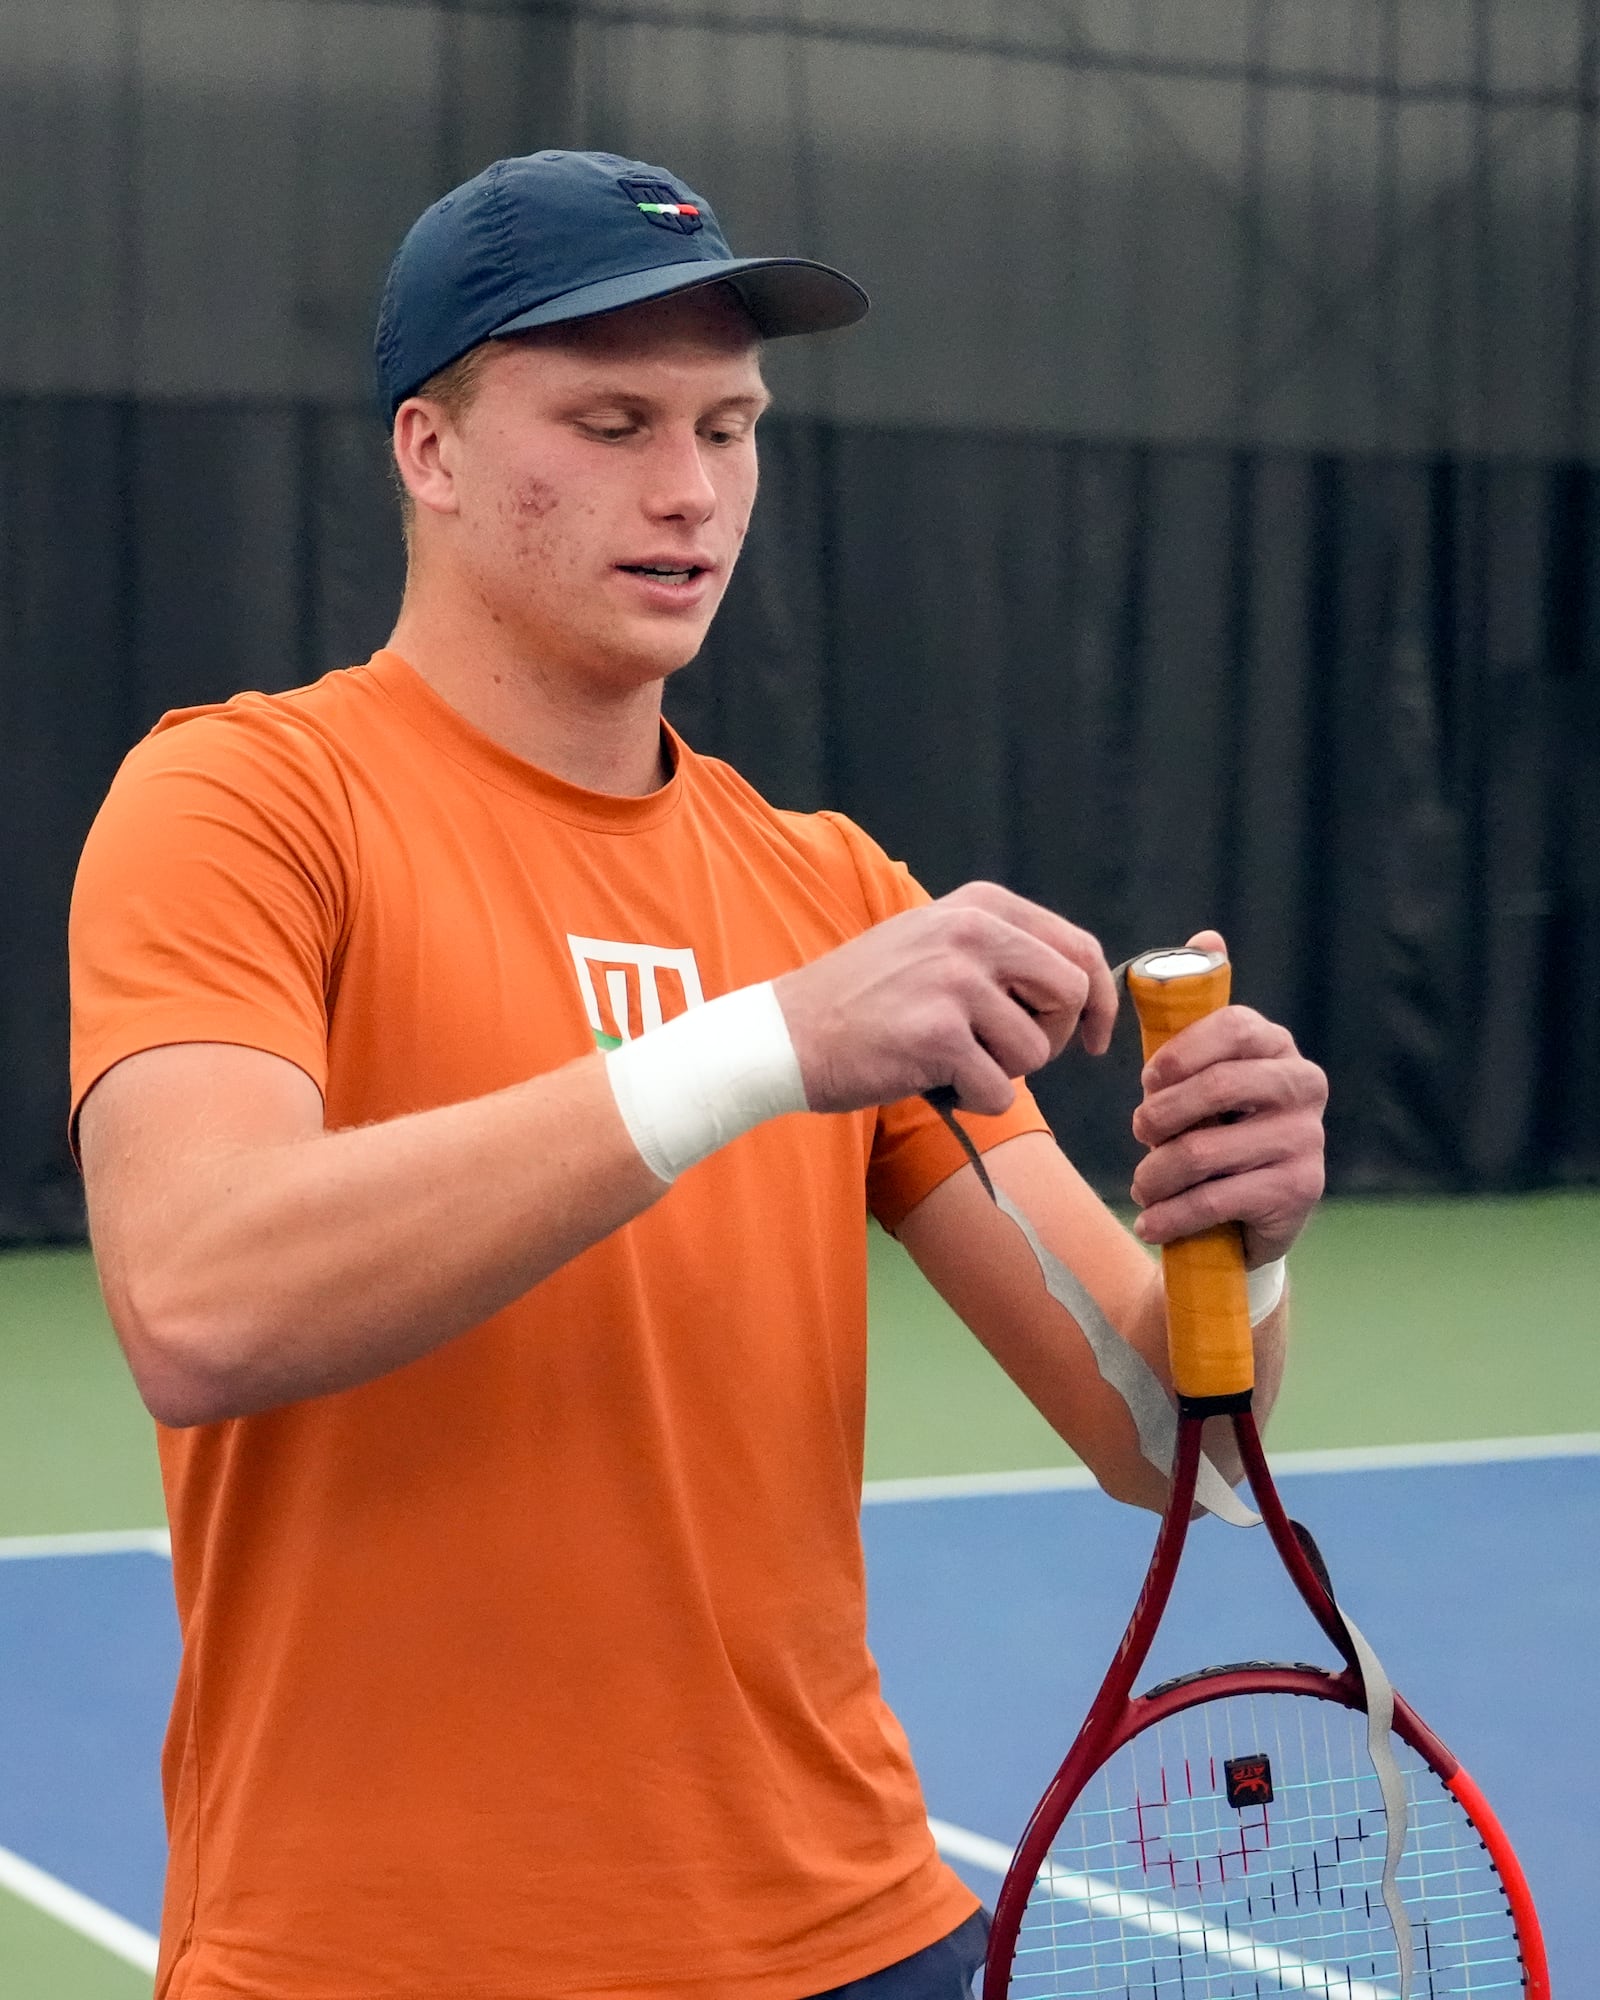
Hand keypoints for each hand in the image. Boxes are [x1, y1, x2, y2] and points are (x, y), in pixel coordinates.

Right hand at [774, 882, 1117, 1116]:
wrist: (786, 1034)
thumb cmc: (865, 1000)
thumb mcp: (934, 943)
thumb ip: (1001, 951)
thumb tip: (1082, 985)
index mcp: (980, 905)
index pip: (1079, 949)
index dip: (1099, 1002)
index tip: (1095, 1038)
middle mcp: (972, 932)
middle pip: (1070, 996)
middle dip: (1052, 1038)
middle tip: (1005, 1053)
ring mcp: (954, 981)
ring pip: (1036, 1052)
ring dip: (1002, 1073)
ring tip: (950, 1060)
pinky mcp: (938, 1035)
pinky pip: (1000, 1091)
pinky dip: (973, 1102)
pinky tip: (932, 1082)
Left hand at [1128, 930, 1326, 1266]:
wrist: (1245, 1217)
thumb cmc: (1212, 1126)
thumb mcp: (1198, 1070)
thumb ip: (1193, 1011)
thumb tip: (1208, 935)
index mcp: (1278, 1045)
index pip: (1233, 1026)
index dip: (1181, 1051)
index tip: (1148, 1079)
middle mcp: (1304, 1086)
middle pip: (1219, 1088)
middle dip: (1159, 1116)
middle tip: (1139, 1133)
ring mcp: (1307, 1139)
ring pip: (1206, 1151)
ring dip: (1156, 1174)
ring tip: (1143, 1186)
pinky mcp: (1299, 1189)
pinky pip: (1217, 1199)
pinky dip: (1171, 1214)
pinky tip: (1149, 1222)